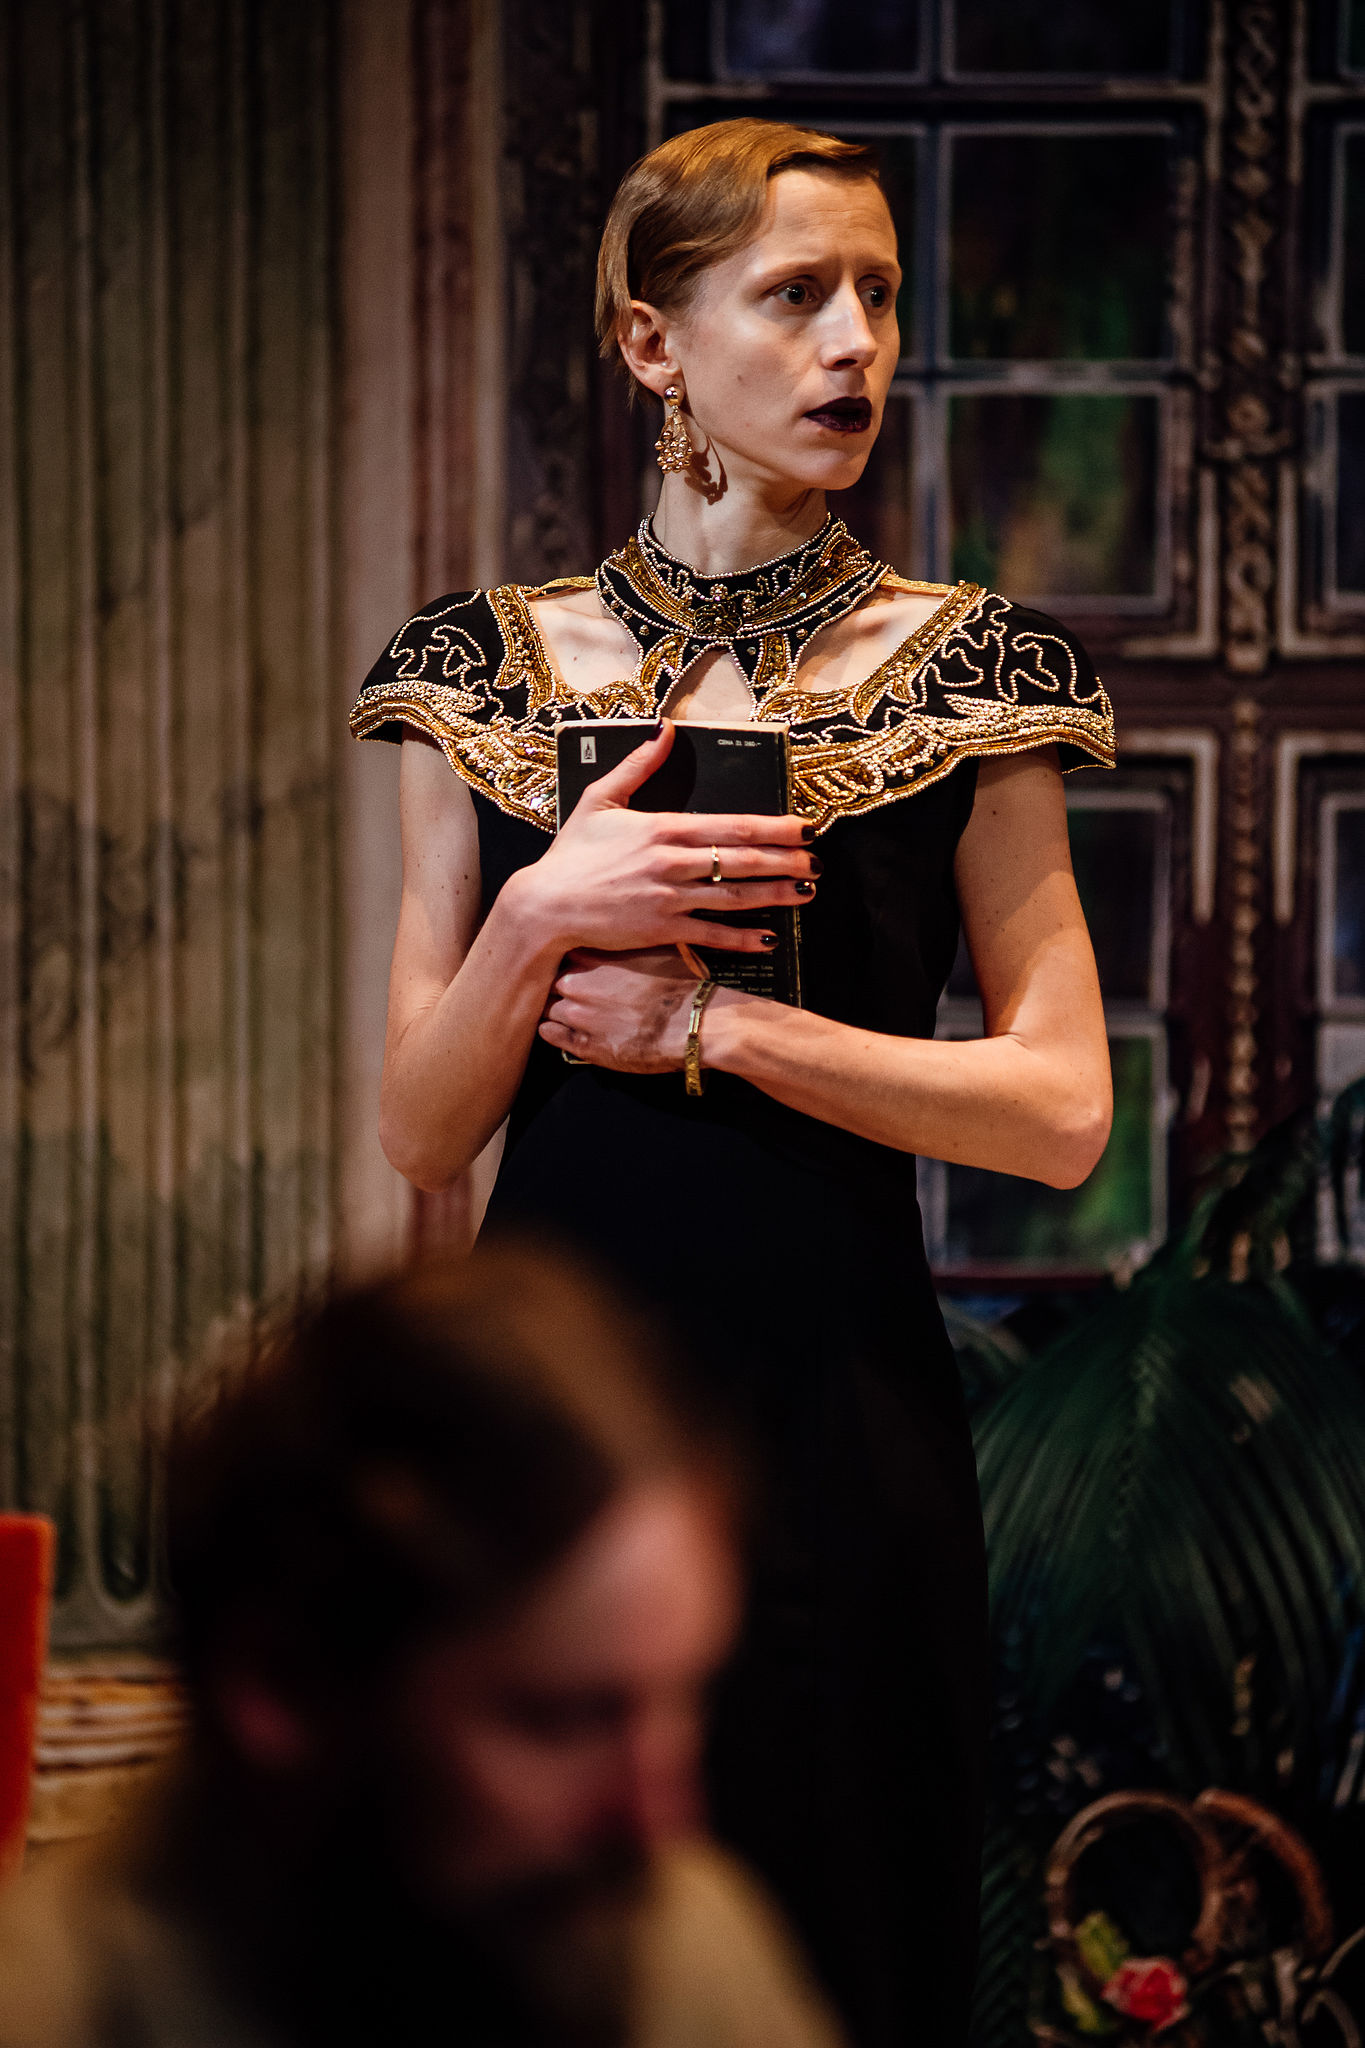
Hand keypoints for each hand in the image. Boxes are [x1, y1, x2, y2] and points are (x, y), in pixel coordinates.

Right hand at [513, 720, 816, 954]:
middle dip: (786, 861)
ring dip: (776, 895)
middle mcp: (673, 862)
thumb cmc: (571, 854)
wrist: (546, 906)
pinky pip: (712, 934)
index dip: (774, 827)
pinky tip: (769, 938)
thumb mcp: (601, 800)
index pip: (732, 825)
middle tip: (817, 861)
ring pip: (735, 897)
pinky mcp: (663, 930)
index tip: (803, 827)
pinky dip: (743, 938)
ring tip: (806, 892)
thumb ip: (638, 765)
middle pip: (743, 860)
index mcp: (664, 828)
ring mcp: (670, 898)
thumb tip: (665, 729)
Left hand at [539, 948, 709, 1071]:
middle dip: (557, 981)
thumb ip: (627, 938)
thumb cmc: (684, 982)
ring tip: (566, 1008)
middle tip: (571, 985)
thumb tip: (622, 927)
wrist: (698, 1020)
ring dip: (554, 1006)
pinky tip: (556, 1028)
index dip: (565, 954)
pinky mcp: (584, 1044)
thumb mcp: (656, 944)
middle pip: (549, 978)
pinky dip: (550, 1030)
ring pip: (546, 1006)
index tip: (570, 957)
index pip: (558, 948)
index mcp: (593, 954)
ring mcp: (578, 1015)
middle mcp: (578, 982)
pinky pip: (549, 1034)